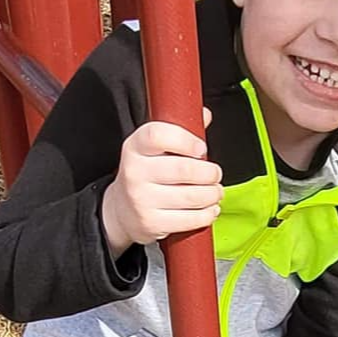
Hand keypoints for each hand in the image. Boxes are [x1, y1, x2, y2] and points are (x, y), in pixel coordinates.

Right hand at [101, 109, 221, 257]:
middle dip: (210, 173)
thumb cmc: (146, 174)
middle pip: (184, 169)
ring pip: (191, 196)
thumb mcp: (155, 148)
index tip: (201, 148)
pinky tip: (210, 208)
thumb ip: (180, 130)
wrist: (121, 210)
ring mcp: (142, 199)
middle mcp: (135, 172)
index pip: (158, 135)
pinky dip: (207, 214)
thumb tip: (203, 114)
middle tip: (215, 174)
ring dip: (213, 194)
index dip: (186, 140)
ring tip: (215, 191)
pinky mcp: (151, 222)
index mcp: (136, 147)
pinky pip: (189, 219)